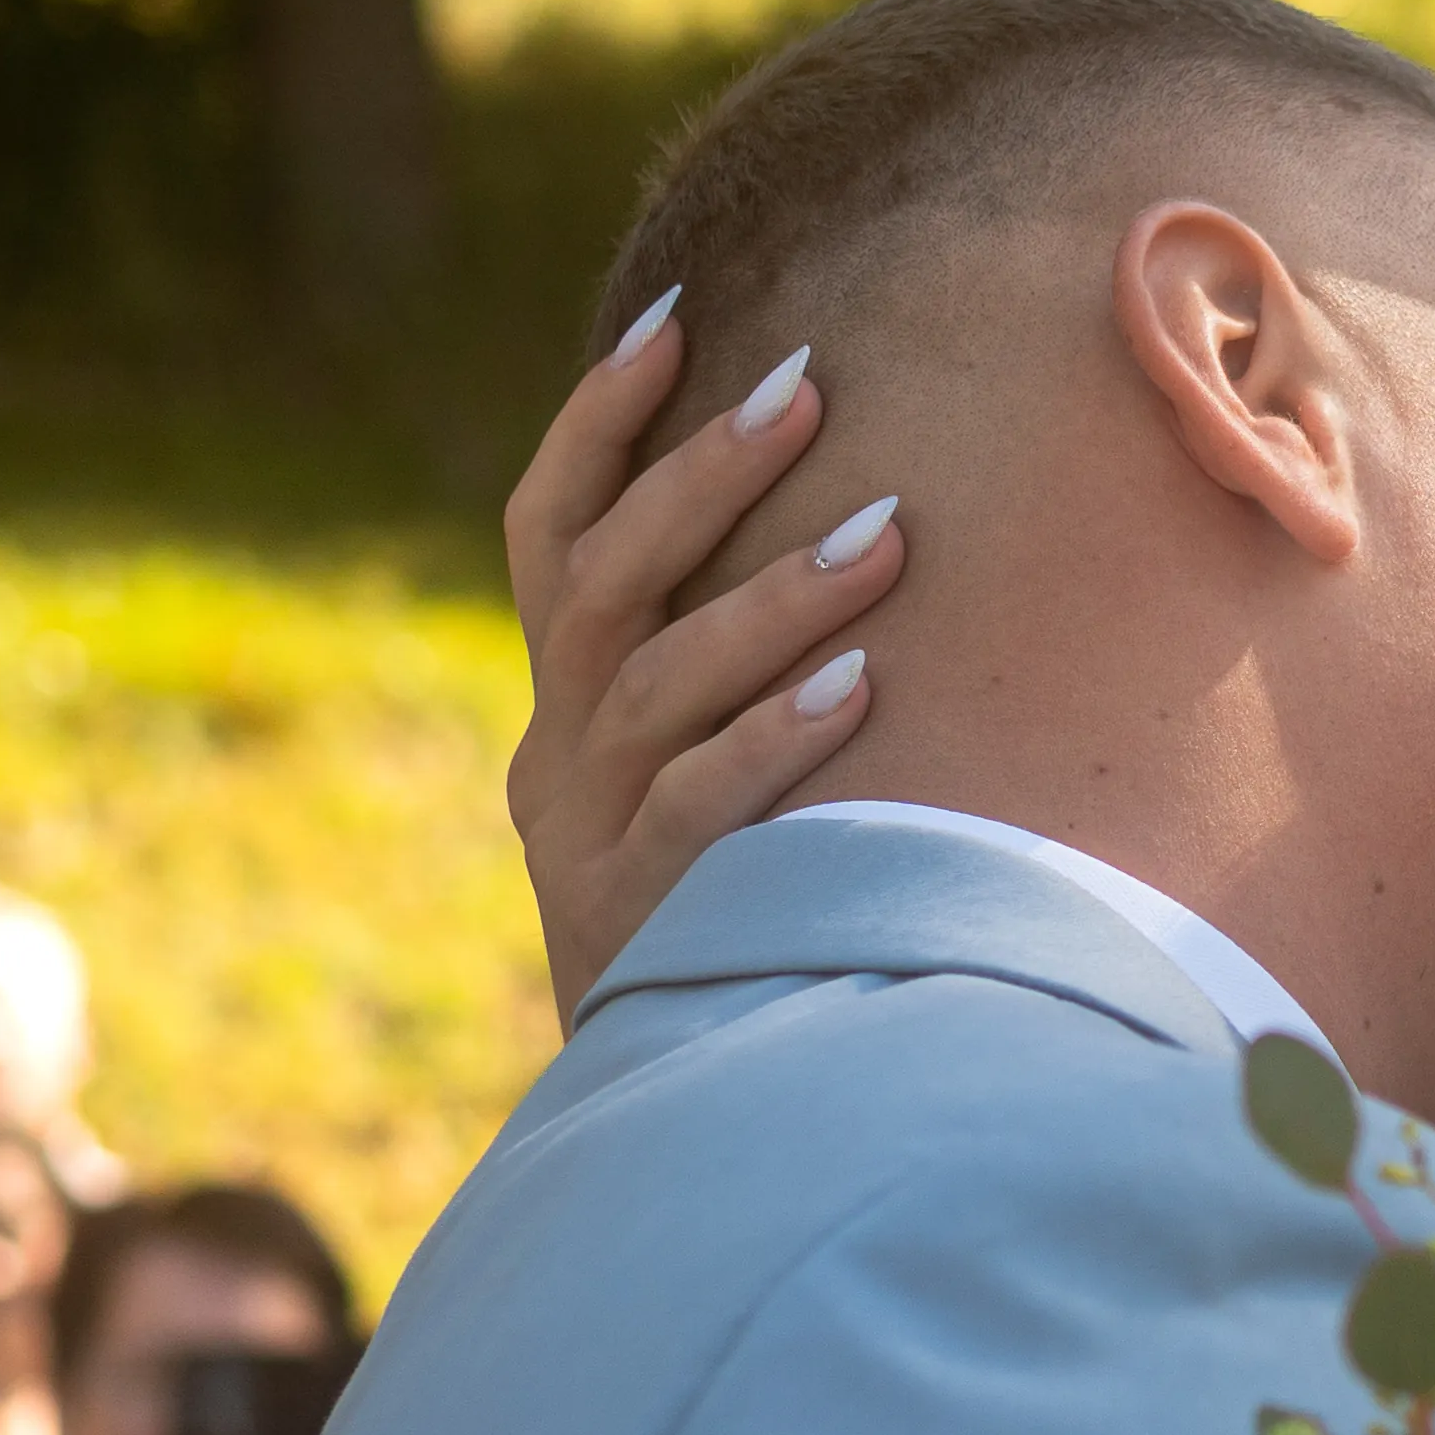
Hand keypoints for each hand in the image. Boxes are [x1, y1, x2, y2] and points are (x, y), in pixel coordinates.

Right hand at [499, 300, 906, 1029]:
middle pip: (603, 586)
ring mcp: (587, 842)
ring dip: (771, 598)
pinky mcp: (638, 918)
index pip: (547, 535)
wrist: (662, 1117)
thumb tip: (862, 534)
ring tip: (887, 530)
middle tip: (809, 384)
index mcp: (559, 712)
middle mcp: (555, 760)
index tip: (674, 317)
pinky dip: (777, 740)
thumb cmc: (721, 919)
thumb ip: (729, 682)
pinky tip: (861, 686)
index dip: (596, 426)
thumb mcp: (692, 791)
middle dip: (702, 476)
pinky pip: (703, 808)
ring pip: (655, 685)